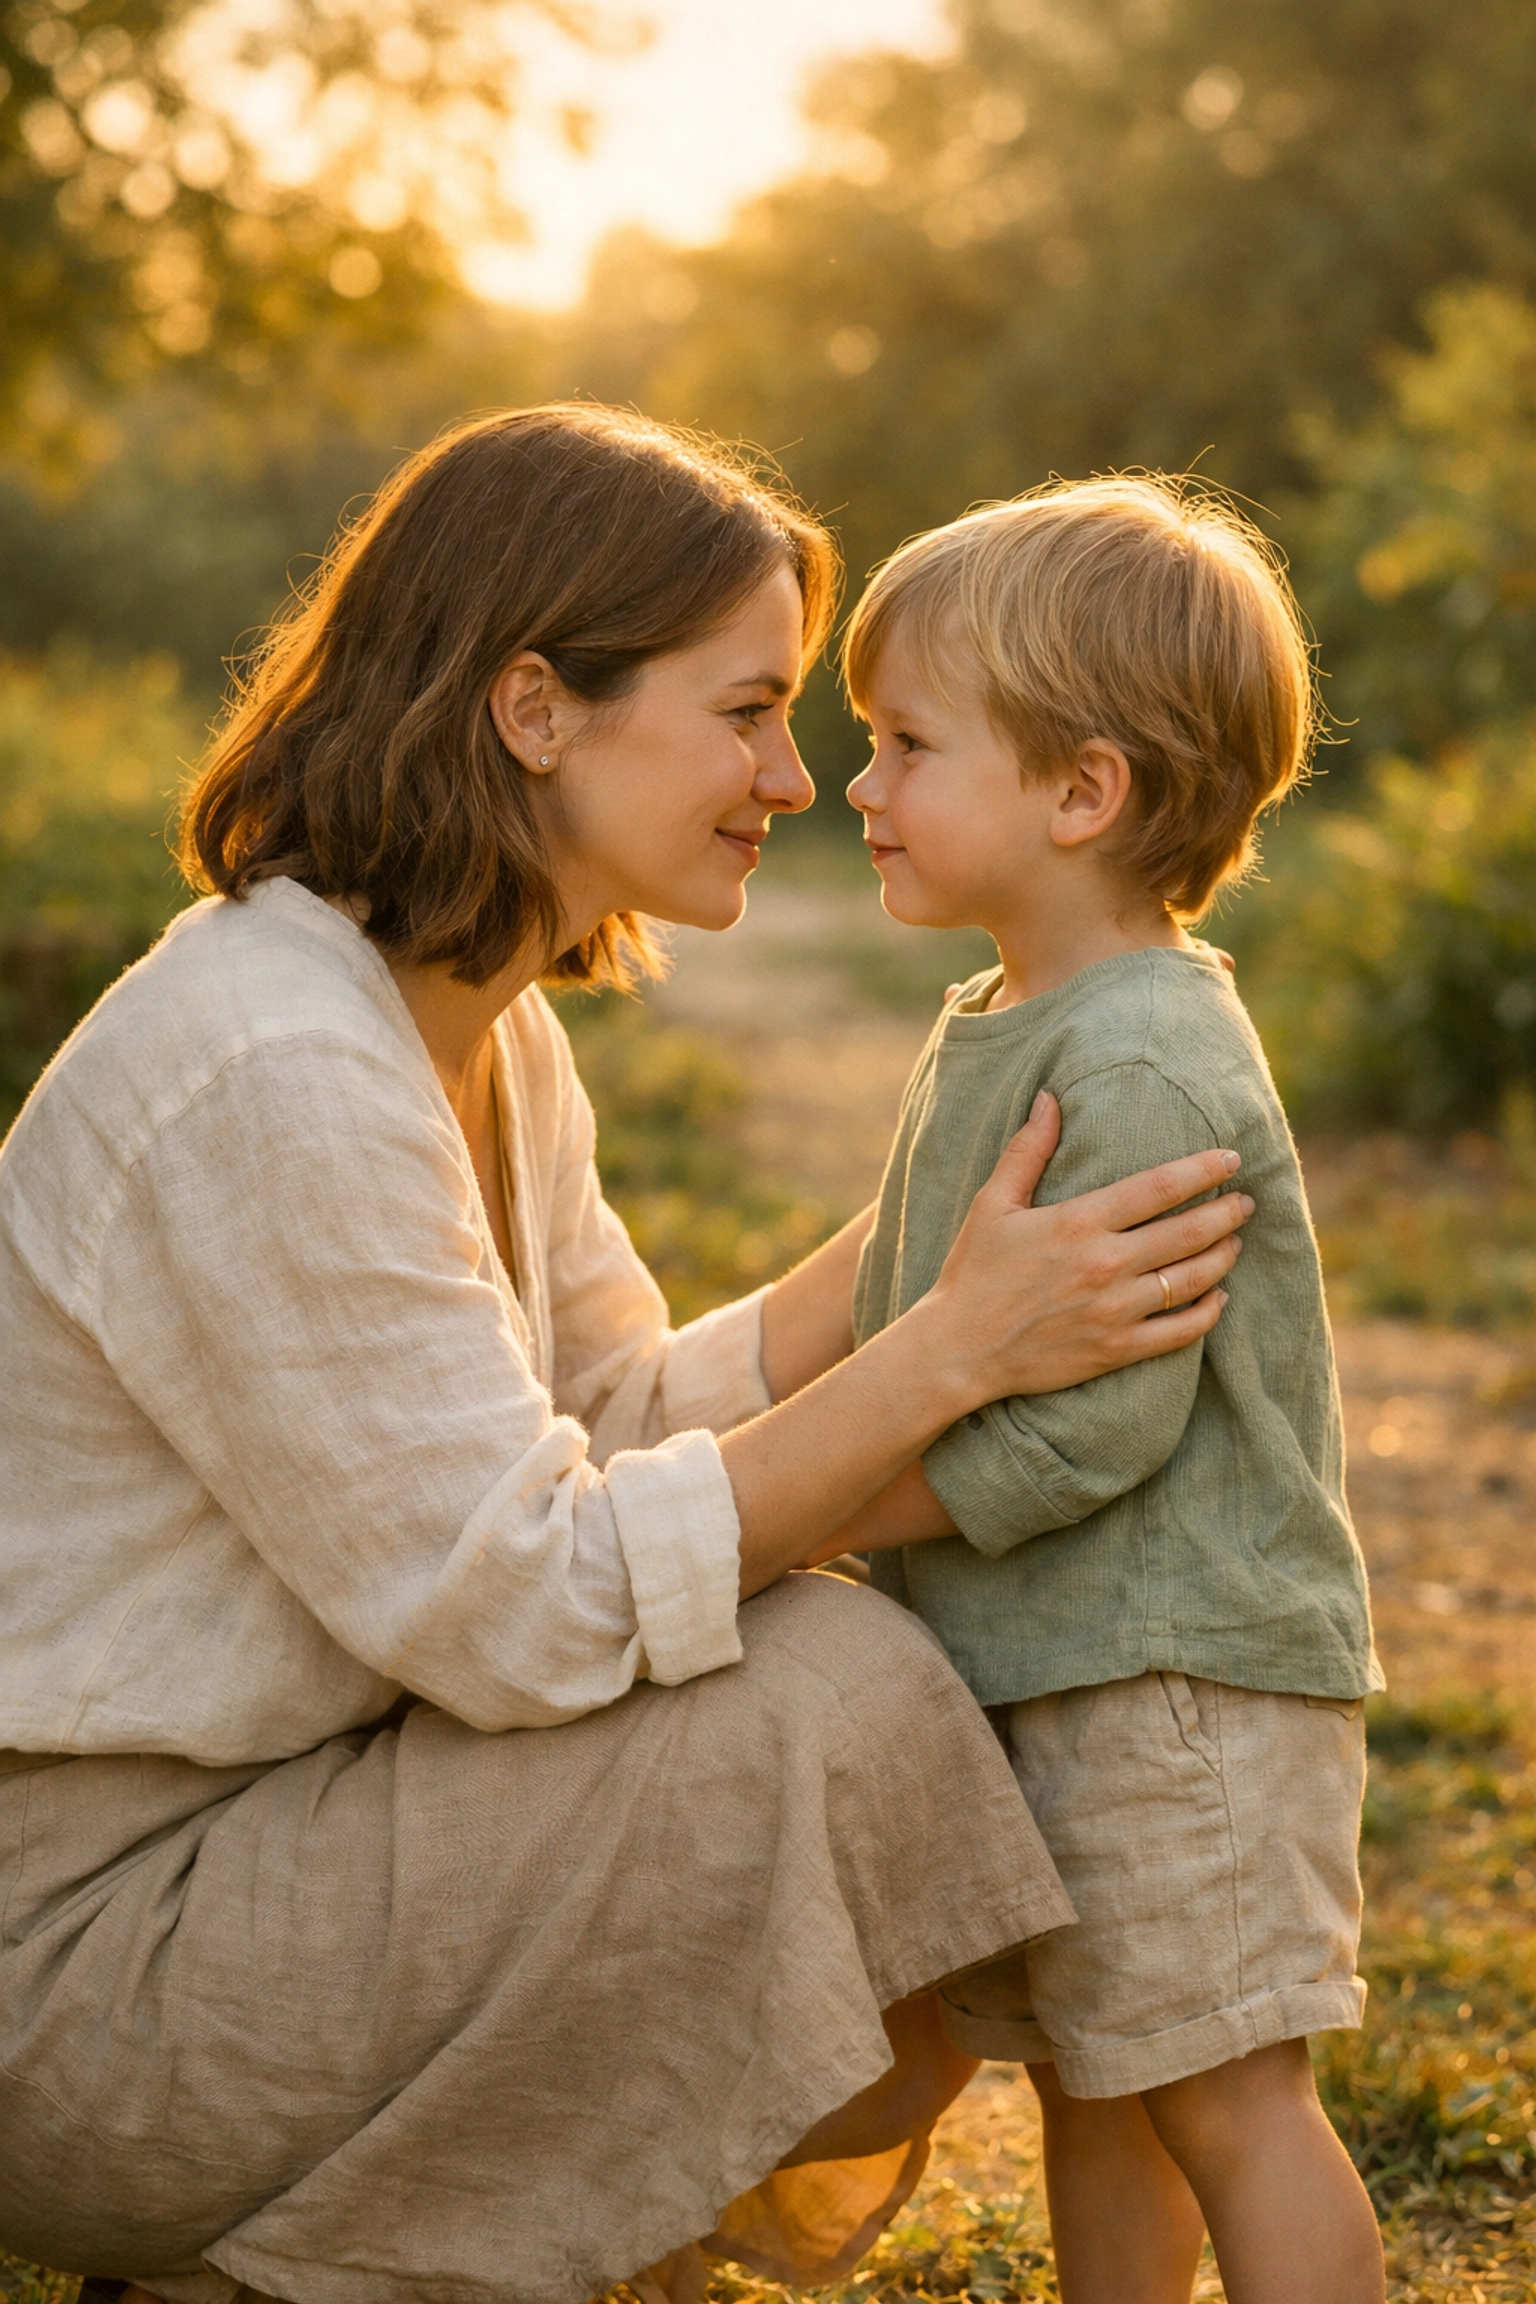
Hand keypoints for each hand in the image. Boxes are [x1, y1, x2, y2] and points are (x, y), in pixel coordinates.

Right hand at [918, 1091, 1249, 1408]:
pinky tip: (1218, 1298)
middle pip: (1187, 1232)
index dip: (1202, 1170)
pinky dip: (1207, 1314)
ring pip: (1191, 1280)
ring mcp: (1114, 1311)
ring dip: (1223, 1257)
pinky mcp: (1116, 1350)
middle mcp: (1104, 1264)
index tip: (1231, 1158)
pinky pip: (1179, 1332)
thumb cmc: (974, 1273)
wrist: (959, 1350)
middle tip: (1246, 1201)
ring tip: (1236, 1242)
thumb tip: (1049, 1097)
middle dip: (1226, 1213)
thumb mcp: (994, 1204)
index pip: (1159, 1187)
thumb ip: (1027, 1151)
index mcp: (1078, 1222)